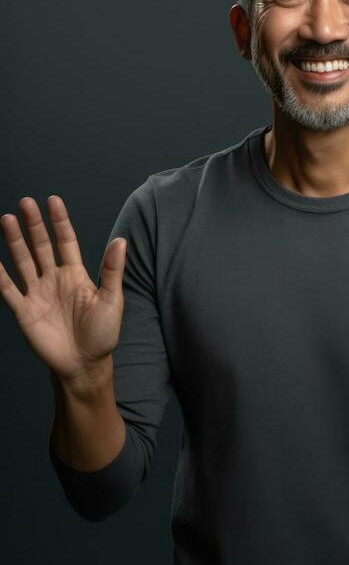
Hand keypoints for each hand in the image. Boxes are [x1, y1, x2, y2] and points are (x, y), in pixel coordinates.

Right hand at [0, 195, 125, 381]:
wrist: (85, 364)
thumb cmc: (102, 333)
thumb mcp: (112, 300)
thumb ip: (113, 271)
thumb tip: (121, 240)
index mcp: (76, 274)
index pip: (65, 241)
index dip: (59, 222)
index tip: (53, 201)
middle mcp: (54, 279)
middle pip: (41, 246)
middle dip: (33, 225)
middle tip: (25, 202)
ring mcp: (37, 293)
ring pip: (23, 261)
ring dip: (15, 241)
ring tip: (7, 219)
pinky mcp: (24, 311)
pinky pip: (8, 290)